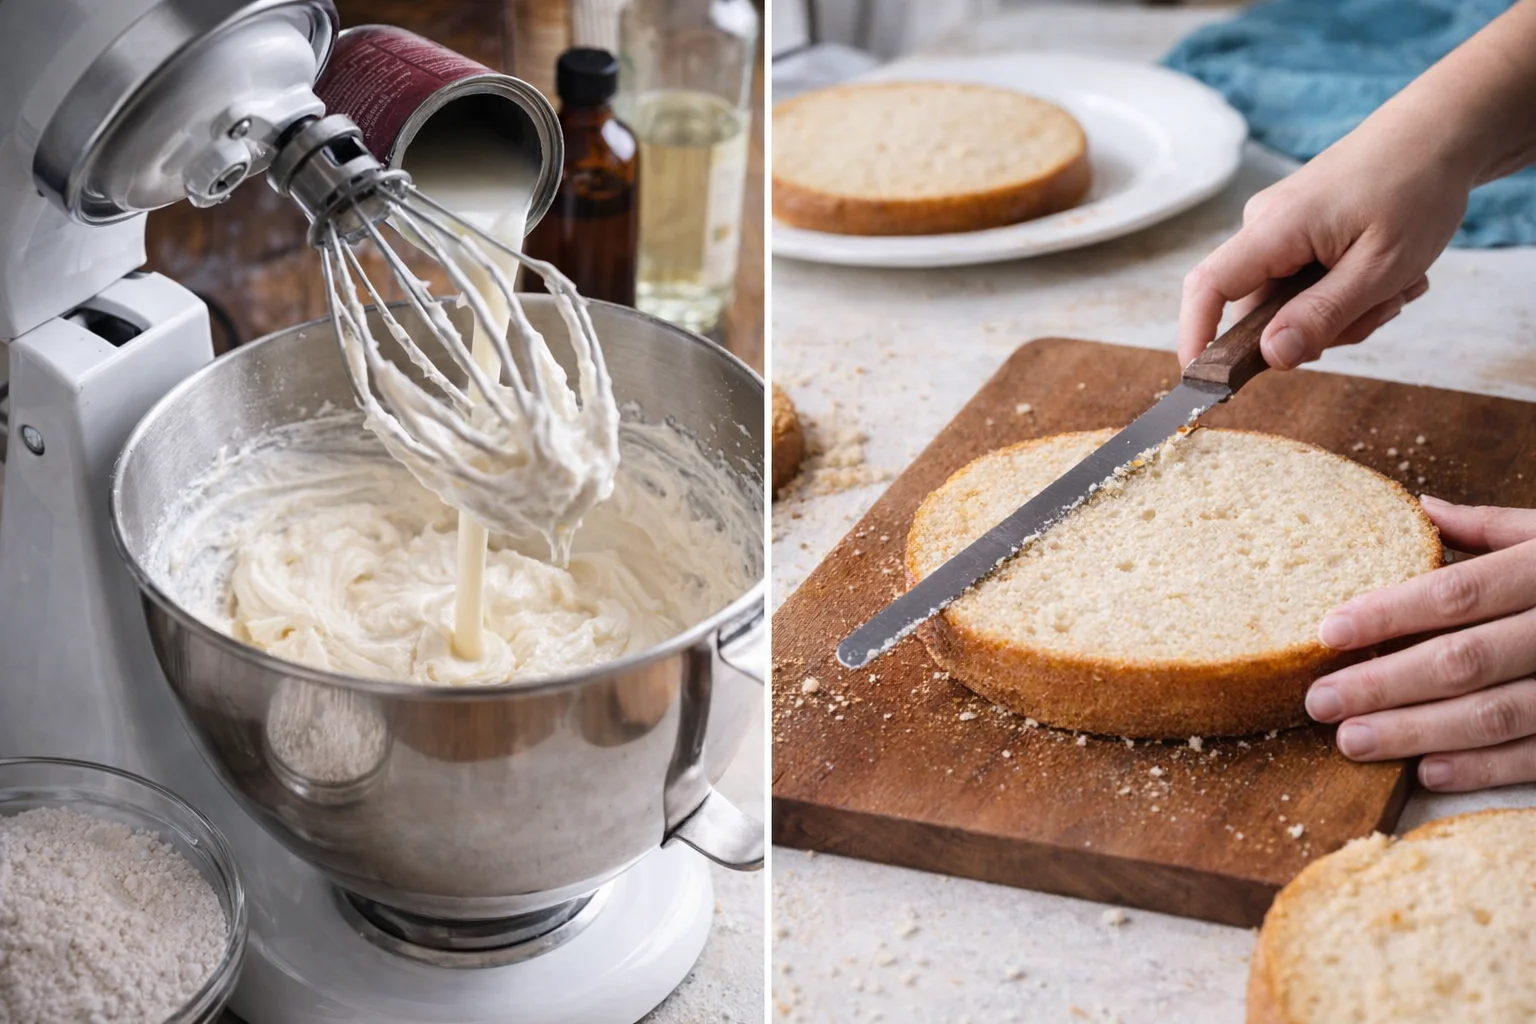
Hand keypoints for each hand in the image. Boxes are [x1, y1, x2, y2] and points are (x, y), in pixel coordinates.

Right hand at [1177, 115, 1465, 370]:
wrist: (1441, 131)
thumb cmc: (1417, 187)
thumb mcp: (1381, 267)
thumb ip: (1323, 316)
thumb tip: (1271, 358)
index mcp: (1274, 228)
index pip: (1207, 288)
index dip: (1196, 338)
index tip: (1203, 381)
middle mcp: (1264, 227)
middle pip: (1262, 311)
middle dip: (1320, 328)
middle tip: (1384, 308)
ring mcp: (1281, 229)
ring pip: (1292, 304)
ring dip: (1347, 311)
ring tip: (1398, 284)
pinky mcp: (1300, 232)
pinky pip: (1308, 285)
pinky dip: (1350, 291)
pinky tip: (1392, 273)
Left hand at [1306, 496, 1535, 791]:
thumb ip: (1497, 530)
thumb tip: (1420, 509)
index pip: (1459, 591)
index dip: (1390, 612)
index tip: (1327, 630)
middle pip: (1466, 660)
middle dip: (1384, 684)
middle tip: (1318, 701)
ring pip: (1497, 713)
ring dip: (1417, 731)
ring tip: (1352, 741)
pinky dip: (1484, 767)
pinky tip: (1427, 771)